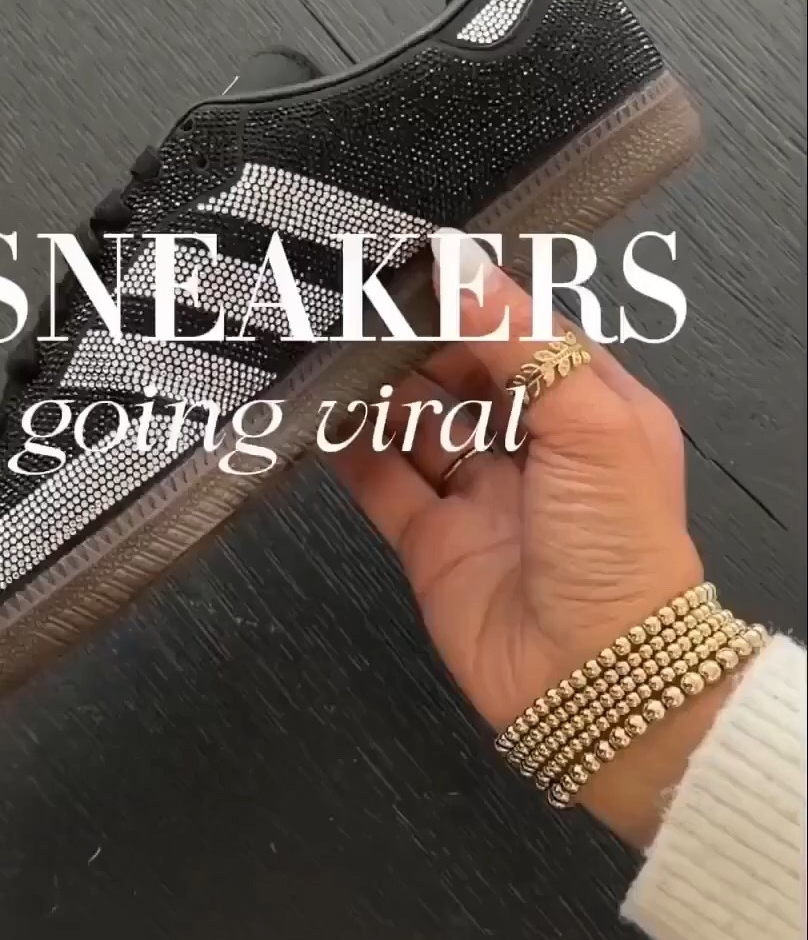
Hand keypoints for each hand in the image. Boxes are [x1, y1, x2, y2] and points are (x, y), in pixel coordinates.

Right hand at [336, 231, 732, 846]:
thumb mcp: (590, 421)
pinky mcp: (433, 543)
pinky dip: (350, 447)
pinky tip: (319, 411)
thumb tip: (461, 262)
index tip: (418, 260)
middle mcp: (537, 448)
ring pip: (418, 422)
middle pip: (465, 374)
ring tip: (329, 340)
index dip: (476, 297)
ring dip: (378, 386)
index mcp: (593, 408)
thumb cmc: (619, 546)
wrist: (596, 680)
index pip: (528, 332)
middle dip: (417, 338)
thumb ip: (521, 340)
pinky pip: (383, 481)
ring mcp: (482, 496)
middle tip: (357, 295)